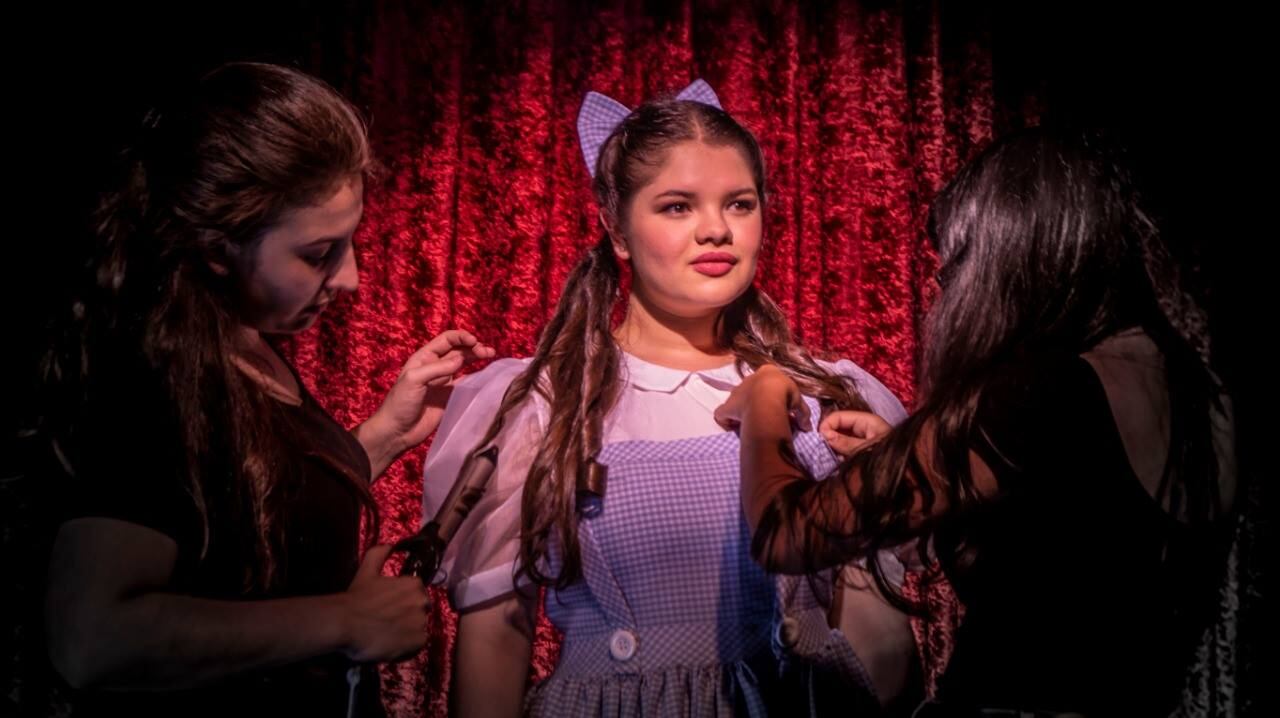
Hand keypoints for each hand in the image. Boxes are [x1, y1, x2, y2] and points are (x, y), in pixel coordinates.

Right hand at [340, 545, 430, 662]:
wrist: (345, 624)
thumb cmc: (356, 598)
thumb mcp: (367, 571)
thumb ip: (379, 554)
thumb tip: (389, 546)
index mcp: (414, 584)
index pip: (417, 594)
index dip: (404, 602)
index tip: (391, 608)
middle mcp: (422, 601)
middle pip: (421, 611)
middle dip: (409, 616)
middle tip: (389, 622)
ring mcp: (421, 622)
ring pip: (419, 628)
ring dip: (407, 632)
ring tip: (388, 635)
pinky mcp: (418, 641)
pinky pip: (417, 644)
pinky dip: (407, 646)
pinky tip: (392, 645)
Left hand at [357, 330, 494, 470]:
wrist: (397, 432)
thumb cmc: (400, 403)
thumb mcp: (414, 380)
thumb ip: (437, 368)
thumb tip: (461, 359)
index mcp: (424, 358)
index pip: (447, 340)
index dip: (461, 337)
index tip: (474, 342)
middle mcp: (436, 367)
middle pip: (458, 350)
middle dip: (473, 347)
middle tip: (487, 352)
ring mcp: (444, 382)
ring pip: (464, 364)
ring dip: (477, 357)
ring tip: (491, 355)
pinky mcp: (450, 397)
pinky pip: (466, 383)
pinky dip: (476, 376)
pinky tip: (485, 374)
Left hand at [714, 364, 808, 431]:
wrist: (767, 396)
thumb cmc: (784, 394)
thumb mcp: (798, 402)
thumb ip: (802, 413)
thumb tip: (808, 427)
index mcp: (767, 372)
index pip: (767, 379)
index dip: (771, 391)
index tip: (777, 402)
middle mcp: (749, 379)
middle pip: (750, 389)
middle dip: (755, 400)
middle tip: (764, 414)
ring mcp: (736, 392)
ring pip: (736, 400)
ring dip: (741, 409)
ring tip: (749, 421)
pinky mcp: (727, 406)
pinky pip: (721, 414)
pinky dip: (725, 420)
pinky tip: (732, 427)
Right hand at [819, 410, 891, 455]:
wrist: (908, 477)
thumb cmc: (888, 458)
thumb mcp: (866, 449)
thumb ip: (845, 442)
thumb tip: (824, 434)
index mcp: (867, 421)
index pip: (839, 416)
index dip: (827, 425)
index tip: (819, 439)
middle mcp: (864, 428)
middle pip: (839, 426)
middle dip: (828, 436)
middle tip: (821, 449)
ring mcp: (864, 440)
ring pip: (841, 439)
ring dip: (833, 447)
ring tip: (829, 456)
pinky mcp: (862, 453)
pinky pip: (845, 450)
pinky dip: (839, 455)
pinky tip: (837, 462)